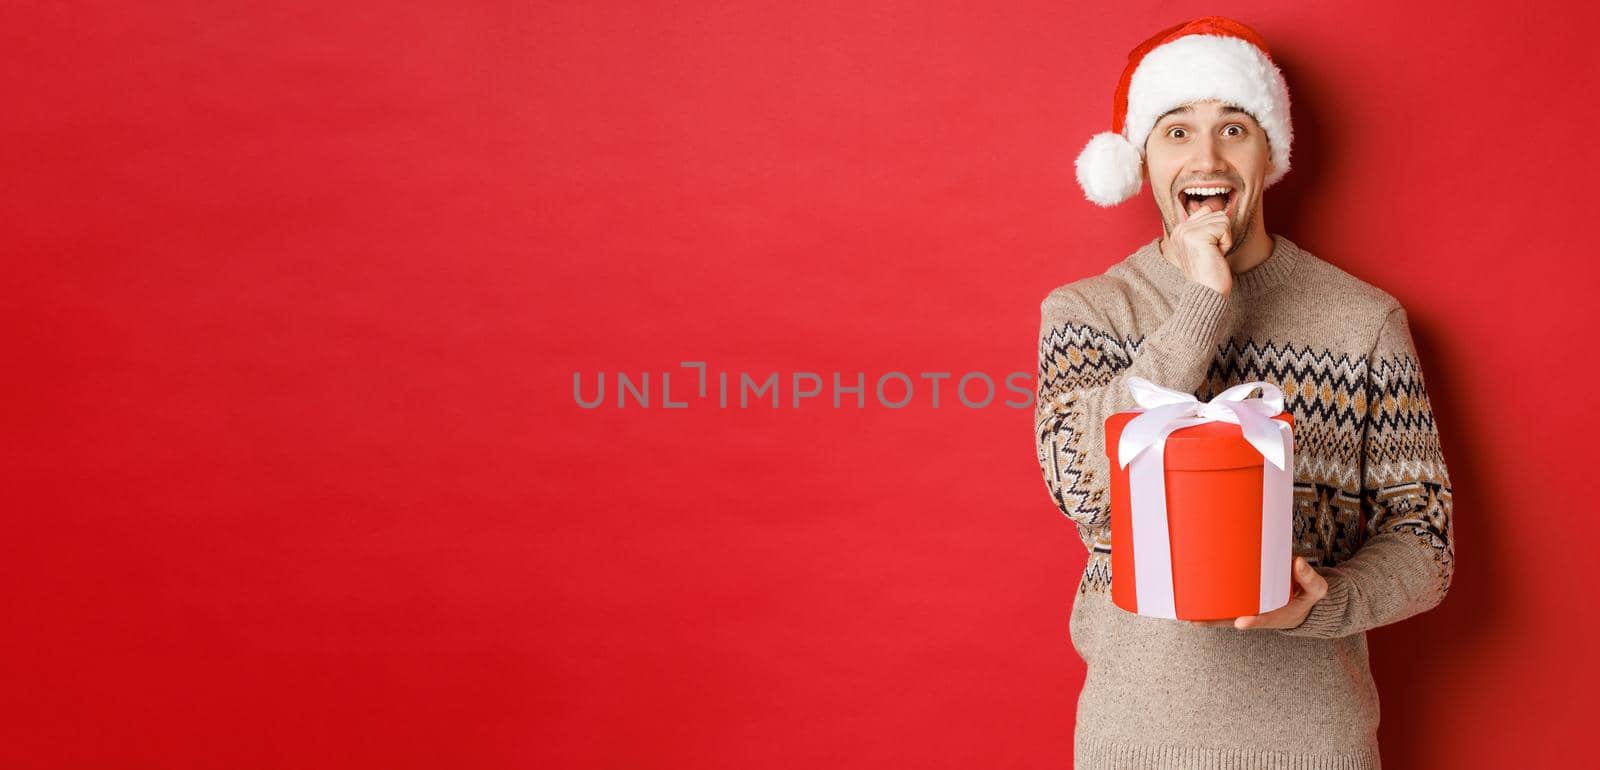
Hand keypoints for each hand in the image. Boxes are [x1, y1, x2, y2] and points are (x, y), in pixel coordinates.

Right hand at [1164, 200, 1233, 296]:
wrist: (1208, 292)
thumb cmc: (1210, 272)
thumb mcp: (1203, 245)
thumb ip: (1204, 226)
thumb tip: (1214, 206)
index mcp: (1178, 231)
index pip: (1207, 211)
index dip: (1215, 230)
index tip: (1208, 250)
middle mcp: (1180, 229)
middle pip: (1216, 213)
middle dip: (1221, 235)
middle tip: (1211, 254)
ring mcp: (1187, 232)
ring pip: (1222, 219)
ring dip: (1224, 239)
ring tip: (1213, 255)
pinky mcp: (1198, 236)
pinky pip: (1225, 228)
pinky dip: (1226, 243)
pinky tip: (1216, 256)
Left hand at [1187, 556, 1328, 629]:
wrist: (1300, 605)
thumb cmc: (1305, 597)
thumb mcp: (1316, 590)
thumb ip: (1310, 579)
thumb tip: (1297, 562)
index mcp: (1277, 614)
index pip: (1264, 619)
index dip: (1253, 621)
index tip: (1242, 622)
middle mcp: (1258, 614)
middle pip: (1234, 619)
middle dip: (1215, 620)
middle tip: (1196, 618)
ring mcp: (1246, 609)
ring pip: (1223, 614)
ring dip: (1205, 614)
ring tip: (1185, 611)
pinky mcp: (1239, 602)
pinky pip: (1221, 605)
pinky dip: (1206, 603)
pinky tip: (1188, 599)